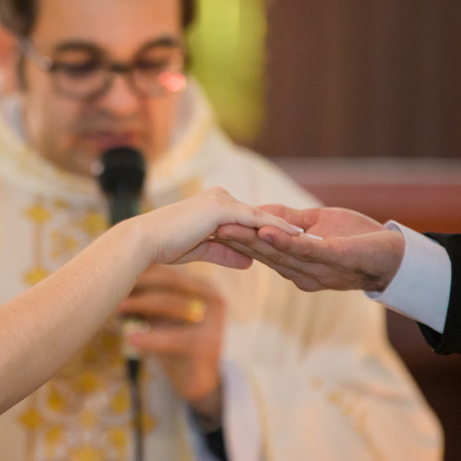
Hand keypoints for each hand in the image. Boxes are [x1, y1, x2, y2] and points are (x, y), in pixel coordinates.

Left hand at [117, 266, 225, 426]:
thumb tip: (115, 274)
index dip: (141, 270)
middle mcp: (212, 296)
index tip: (114, 271)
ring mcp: (214, 320)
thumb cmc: (174, 340)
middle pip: (170, 281)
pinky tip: (131, 338)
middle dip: (138, 283)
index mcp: (201, 285)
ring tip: (116, 308)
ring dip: (140, 304)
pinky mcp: (210, 344)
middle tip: (112, 287)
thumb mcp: (160, 314)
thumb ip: (146, 295)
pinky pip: (175, 338)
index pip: (167, 270)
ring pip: (171, 303)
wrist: (197, 380)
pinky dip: (151, 338)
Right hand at [137, 187, 304, 267]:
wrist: (147, 241)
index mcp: (214, 205)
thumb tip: (249, 262)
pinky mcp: (222, 209)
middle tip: (314, 236)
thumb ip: (226, 252)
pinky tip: (296, 236)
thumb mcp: (202, 250)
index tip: (294, 239)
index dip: (271, 230)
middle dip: (286, 227)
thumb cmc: (166, 246)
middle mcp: (220, 198)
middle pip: (260, 215)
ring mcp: (221, 201)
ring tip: (313, 237)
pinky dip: (277, 228)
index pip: (249, 219)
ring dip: (288, 228)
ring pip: (261, 217)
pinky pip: (256, 221)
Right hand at [214, 205, 404, 292]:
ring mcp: (317, 268)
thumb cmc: (361, 241)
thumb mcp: (319, 226)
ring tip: (229, 228)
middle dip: (235, 240)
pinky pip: (305, 250)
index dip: (235, 239)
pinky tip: (267, 230)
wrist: (401, 259)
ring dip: (252, 240)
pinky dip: (285, 241)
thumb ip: (291, 221)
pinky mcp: (334, 258)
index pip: (259, 250)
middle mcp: (302, 272)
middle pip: (262, 254)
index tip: (210, 228)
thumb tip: (262, 215)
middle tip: (208, 228)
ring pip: (278, 253)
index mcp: (296, 265)